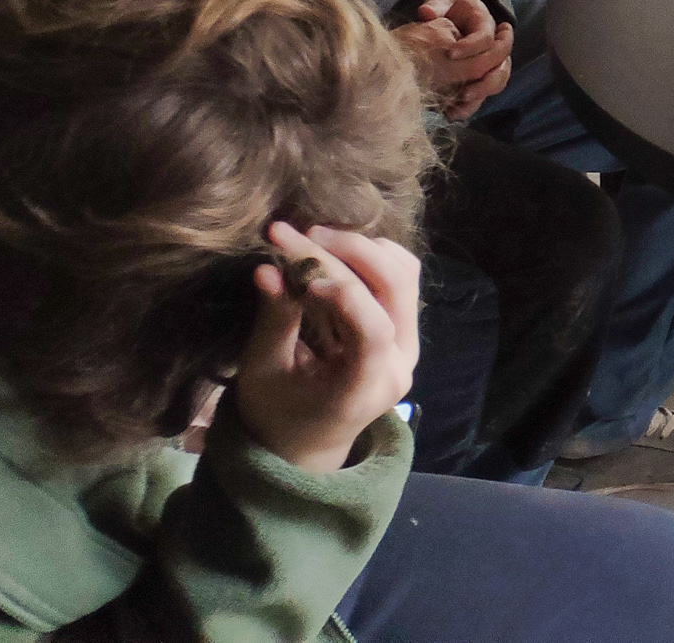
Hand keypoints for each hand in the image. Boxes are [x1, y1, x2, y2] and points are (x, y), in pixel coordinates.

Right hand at [231, 222, 419, 473]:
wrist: (307, 440)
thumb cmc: (276, 412)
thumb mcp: (264, 372)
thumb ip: (274, 321)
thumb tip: (267, 268)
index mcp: (364, 390)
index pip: (373, 332)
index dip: (344, 294)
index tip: (301, 274)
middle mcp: (399, 364)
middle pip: (396, 288)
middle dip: (350, 251)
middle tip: (300, 233)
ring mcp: (408, 344)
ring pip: (403, 274)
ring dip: (361, 248)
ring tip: (313, 238)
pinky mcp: (403, 326)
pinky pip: (401, 277)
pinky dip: (370, 255)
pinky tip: (333, 251)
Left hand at [392, 0, 512, 119]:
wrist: (460, 12)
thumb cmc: (451, 6)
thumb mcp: (443, 0)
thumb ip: (436, 5)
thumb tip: (426, 12)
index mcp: (486, 24)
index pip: (486, 38)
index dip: (471, 47)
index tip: (450, 53)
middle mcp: (495, 45)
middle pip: (501, 67)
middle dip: (483, 82)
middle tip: (462, 93)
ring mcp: (492, 62)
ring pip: (497, 83)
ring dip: (479, 97)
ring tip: (457, 108)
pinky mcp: (482, 75)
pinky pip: (484, 93)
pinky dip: (471, 105)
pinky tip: (451, 113)